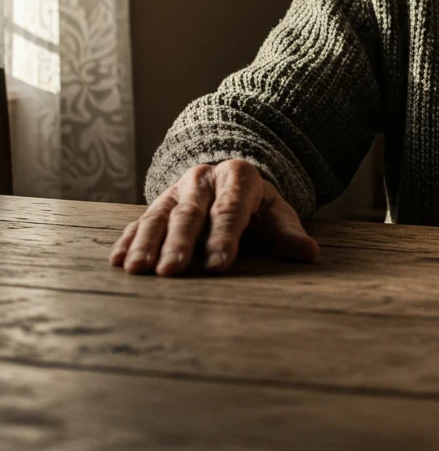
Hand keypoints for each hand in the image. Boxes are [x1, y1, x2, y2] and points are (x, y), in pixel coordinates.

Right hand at [109, 159, 318, 276]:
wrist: (229, 178)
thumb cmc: (258, 205)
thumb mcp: (277, 212)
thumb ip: (288, 232)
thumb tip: (309, 253)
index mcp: (237, 177)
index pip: (230, 210)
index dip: (223, 238)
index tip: (217, 266)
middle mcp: (202, 179)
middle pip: (190, 214)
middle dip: (179, 244)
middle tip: (171, 272)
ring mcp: (176, 190)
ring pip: (159, 216)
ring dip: (147, 244)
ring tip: (137, 270)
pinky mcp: (158, 203)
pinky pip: (140, 221)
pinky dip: (128, 240)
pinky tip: (118, 261)